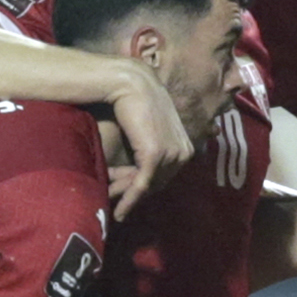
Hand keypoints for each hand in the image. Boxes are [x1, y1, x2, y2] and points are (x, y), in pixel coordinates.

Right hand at [105, 59, 195, 219]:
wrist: (131, 83)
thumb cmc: (137, 102)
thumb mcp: (153, 128)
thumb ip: (156, 144)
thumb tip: (145, 163)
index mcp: (186, 147)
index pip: (166, 176)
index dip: (146, 186)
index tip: (127, 193)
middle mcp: (184, 152)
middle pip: (158, 184)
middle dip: (136, 194)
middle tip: (114, 200)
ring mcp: (171, 155)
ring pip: (148, 186)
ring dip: (127, 197)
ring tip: (109, 203)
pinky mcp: (155, 156)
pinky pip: (141, 185)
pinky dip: (129, 201)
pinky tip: (119, 213)